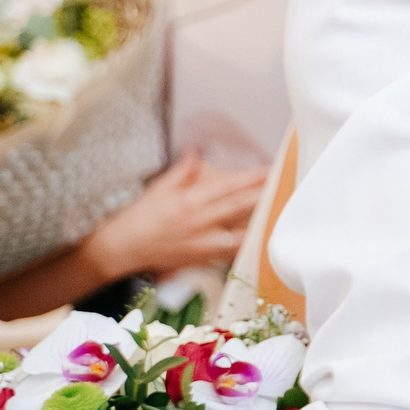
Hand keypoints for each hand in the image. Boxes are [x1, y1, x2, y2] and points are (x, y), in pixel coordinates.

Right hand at [92, 150, 265, 280]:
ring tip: (278, 213)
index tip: (270, 170)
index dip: (252, 178)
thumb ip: (183, 170)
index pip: (228, 188)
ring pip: (241, 234)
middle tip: (284, 187)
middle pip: (240, 209)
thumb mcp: (160, 188)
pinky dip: (245, 245)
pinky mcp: (202, 258)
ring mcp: (203, 243)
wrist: (125, 248)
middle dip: (264, 196)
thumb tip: (197, 150)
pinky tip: (258, 238)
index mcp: (190, 203)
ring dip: (259, 223)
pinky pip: (231, 253)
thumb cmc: (141, 216)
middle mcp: (200, 223)